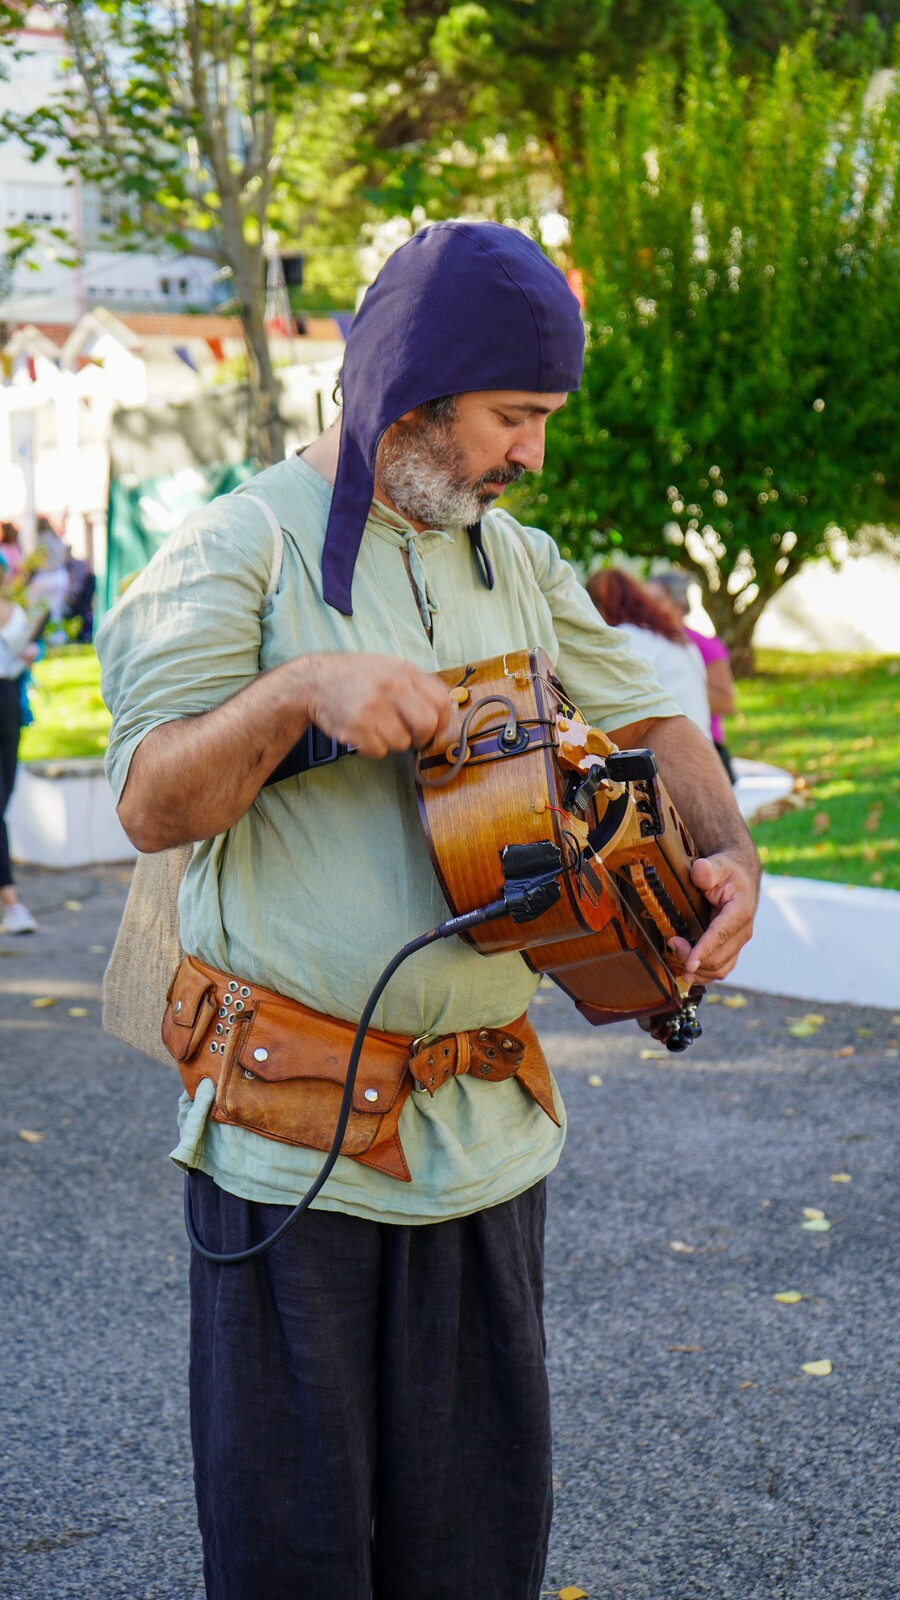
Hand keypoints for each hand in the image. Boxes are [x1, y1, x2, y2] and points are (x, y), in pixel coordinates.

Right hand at [300, 653, 452, 758]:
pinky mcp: (356, 727)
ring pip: (401, 742)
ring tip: (376, 727)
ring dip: (391, 742)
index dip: (441, 721)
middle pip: (426, 725)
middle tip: (410, 737)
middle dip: (421, 738)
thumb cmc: (355, 677)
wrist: (313, 681)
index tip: (434, 729)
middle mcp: (391, 686)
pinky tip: (363, 733)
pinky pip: (379, 751)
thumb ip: (416, 685)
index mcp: (404, 671)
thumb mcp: (389, 667)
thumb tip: (443, 711)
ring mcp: (373, 707)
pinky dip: (372, 748)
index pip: (441, 702)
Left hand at [667, 849, 759, 983]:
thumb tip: (699, 872)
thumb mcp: (718, 864)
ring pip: (720, 969)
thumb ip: (708, 869)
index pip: (721, 935)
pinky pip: (720, 969)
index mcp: (740, 911)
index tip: (689, 964)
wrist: (740, 876)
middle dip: (693, 958)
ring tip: (676, 957)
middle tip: (672, 943)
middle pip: (719, 958)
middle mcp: (742, 931)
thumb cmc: (728, 871)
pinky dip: (703, 974)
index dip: (704, 951)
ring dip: (697, 970)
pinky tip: (687, 972)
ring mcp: (738, 943)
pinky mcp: (731, 948)